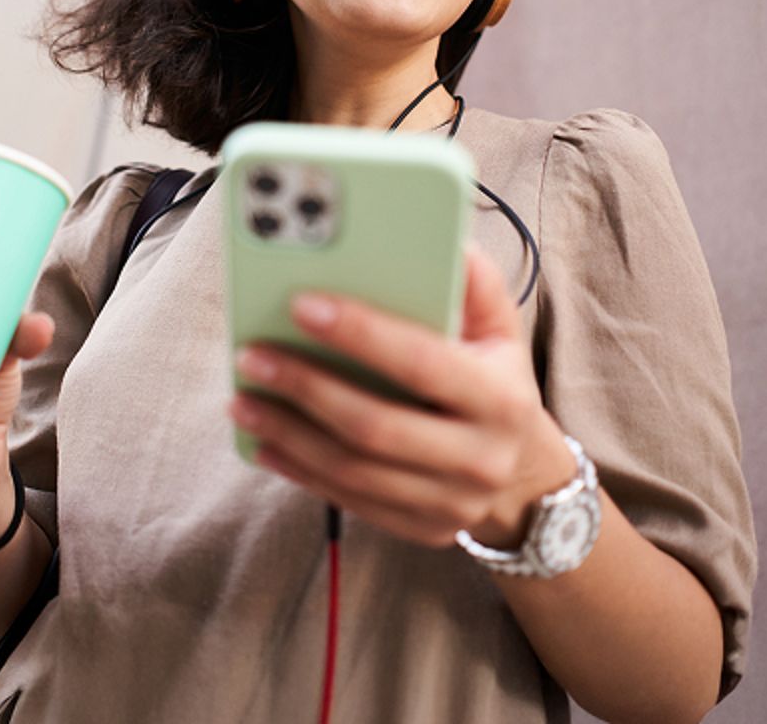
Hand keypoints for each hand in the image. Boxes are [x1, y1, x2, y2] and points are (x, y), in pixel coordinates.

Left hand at [228, 247, 575, 548]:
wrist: (524, 472)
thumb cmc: (496, 377)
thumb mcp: (500, 326)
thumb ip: (472, 281)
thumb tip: (437, 236)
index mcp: (500, 398)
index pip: (421, 362)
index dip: (360, 333)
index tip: (301, 303)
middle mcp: (480, 457)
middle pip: (375, 425)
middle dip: (305, 386)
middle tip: (252, 354)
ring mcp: (451, 503)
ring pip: (352, 469)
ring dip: (288, 432)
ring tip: (242, 397)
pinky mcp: (423, 530)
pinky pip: (349, 500)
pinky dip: (298, 470)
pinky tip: (262, 439)